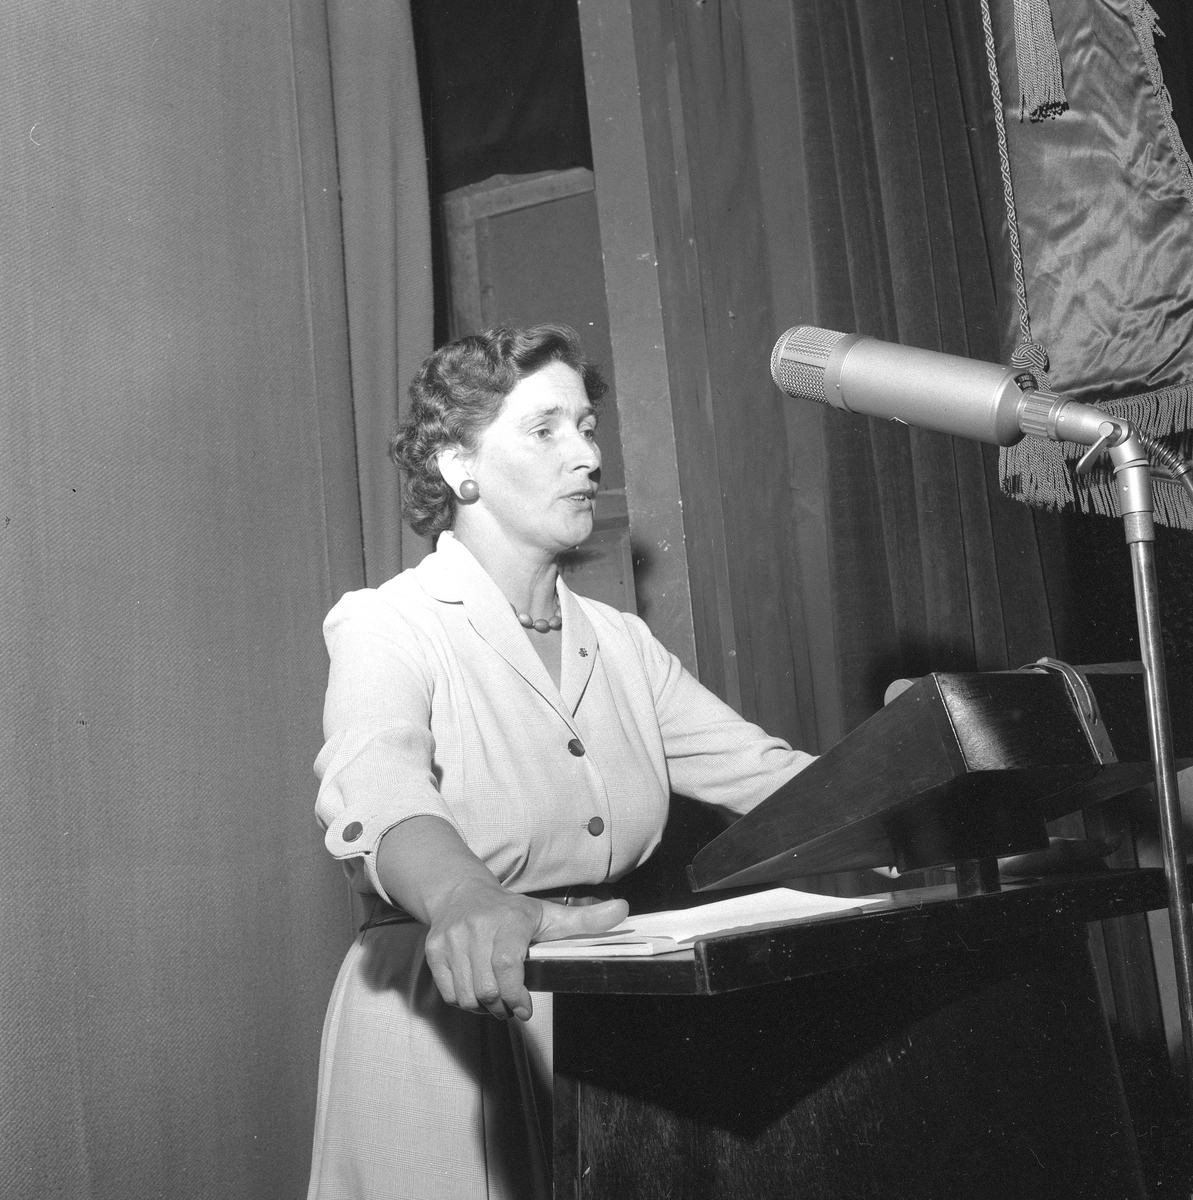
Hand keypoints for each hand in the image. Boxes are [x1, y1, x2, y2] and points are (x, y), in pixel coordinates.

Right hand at [423, 880, 627, 1021]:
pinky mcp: (433, 950)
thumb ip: (586, 920)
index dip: (516, 993)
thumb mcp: (549, 914)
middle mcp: (476, 926)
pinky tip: (477, 989)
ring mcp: (451, 938)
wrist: (460, 893)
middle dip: (503, 1006)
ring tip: (497, 997)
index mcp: (509, 918)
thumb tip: (623, 910)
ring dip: (485, 1008)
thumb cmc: (511, 910)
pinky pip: (450, 994)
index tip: (525, 1008)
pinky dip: (465, 1001)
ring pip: (468, 996)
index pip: (507, 963)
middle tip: (513, 1006)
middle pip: (488, 988)